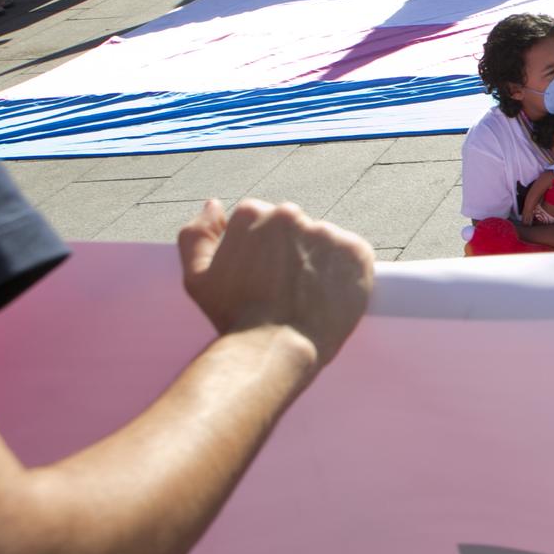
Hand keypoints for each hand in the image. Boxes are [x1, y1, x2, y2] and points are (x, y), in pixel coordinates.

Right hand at [177, 198, 374, 372]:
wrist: (276, 348)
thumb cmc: (235, 317)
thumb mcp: (197, 277)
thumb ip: (196, 235)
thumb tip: (214, 206)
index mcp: (252, 213)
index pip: (263, 220)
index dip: (263, 251)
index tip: (262, 276)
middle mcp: (290, 215)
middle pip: (295, 227)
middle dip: (292, 251)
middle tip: (284, 288)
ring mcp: (326, 231)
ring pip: (325, 242)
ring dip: (320, 261)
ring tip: (307, 296)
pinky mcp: (357, 251)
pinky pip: (353, 256)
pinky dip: (347, 273)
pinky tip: (330, 296)